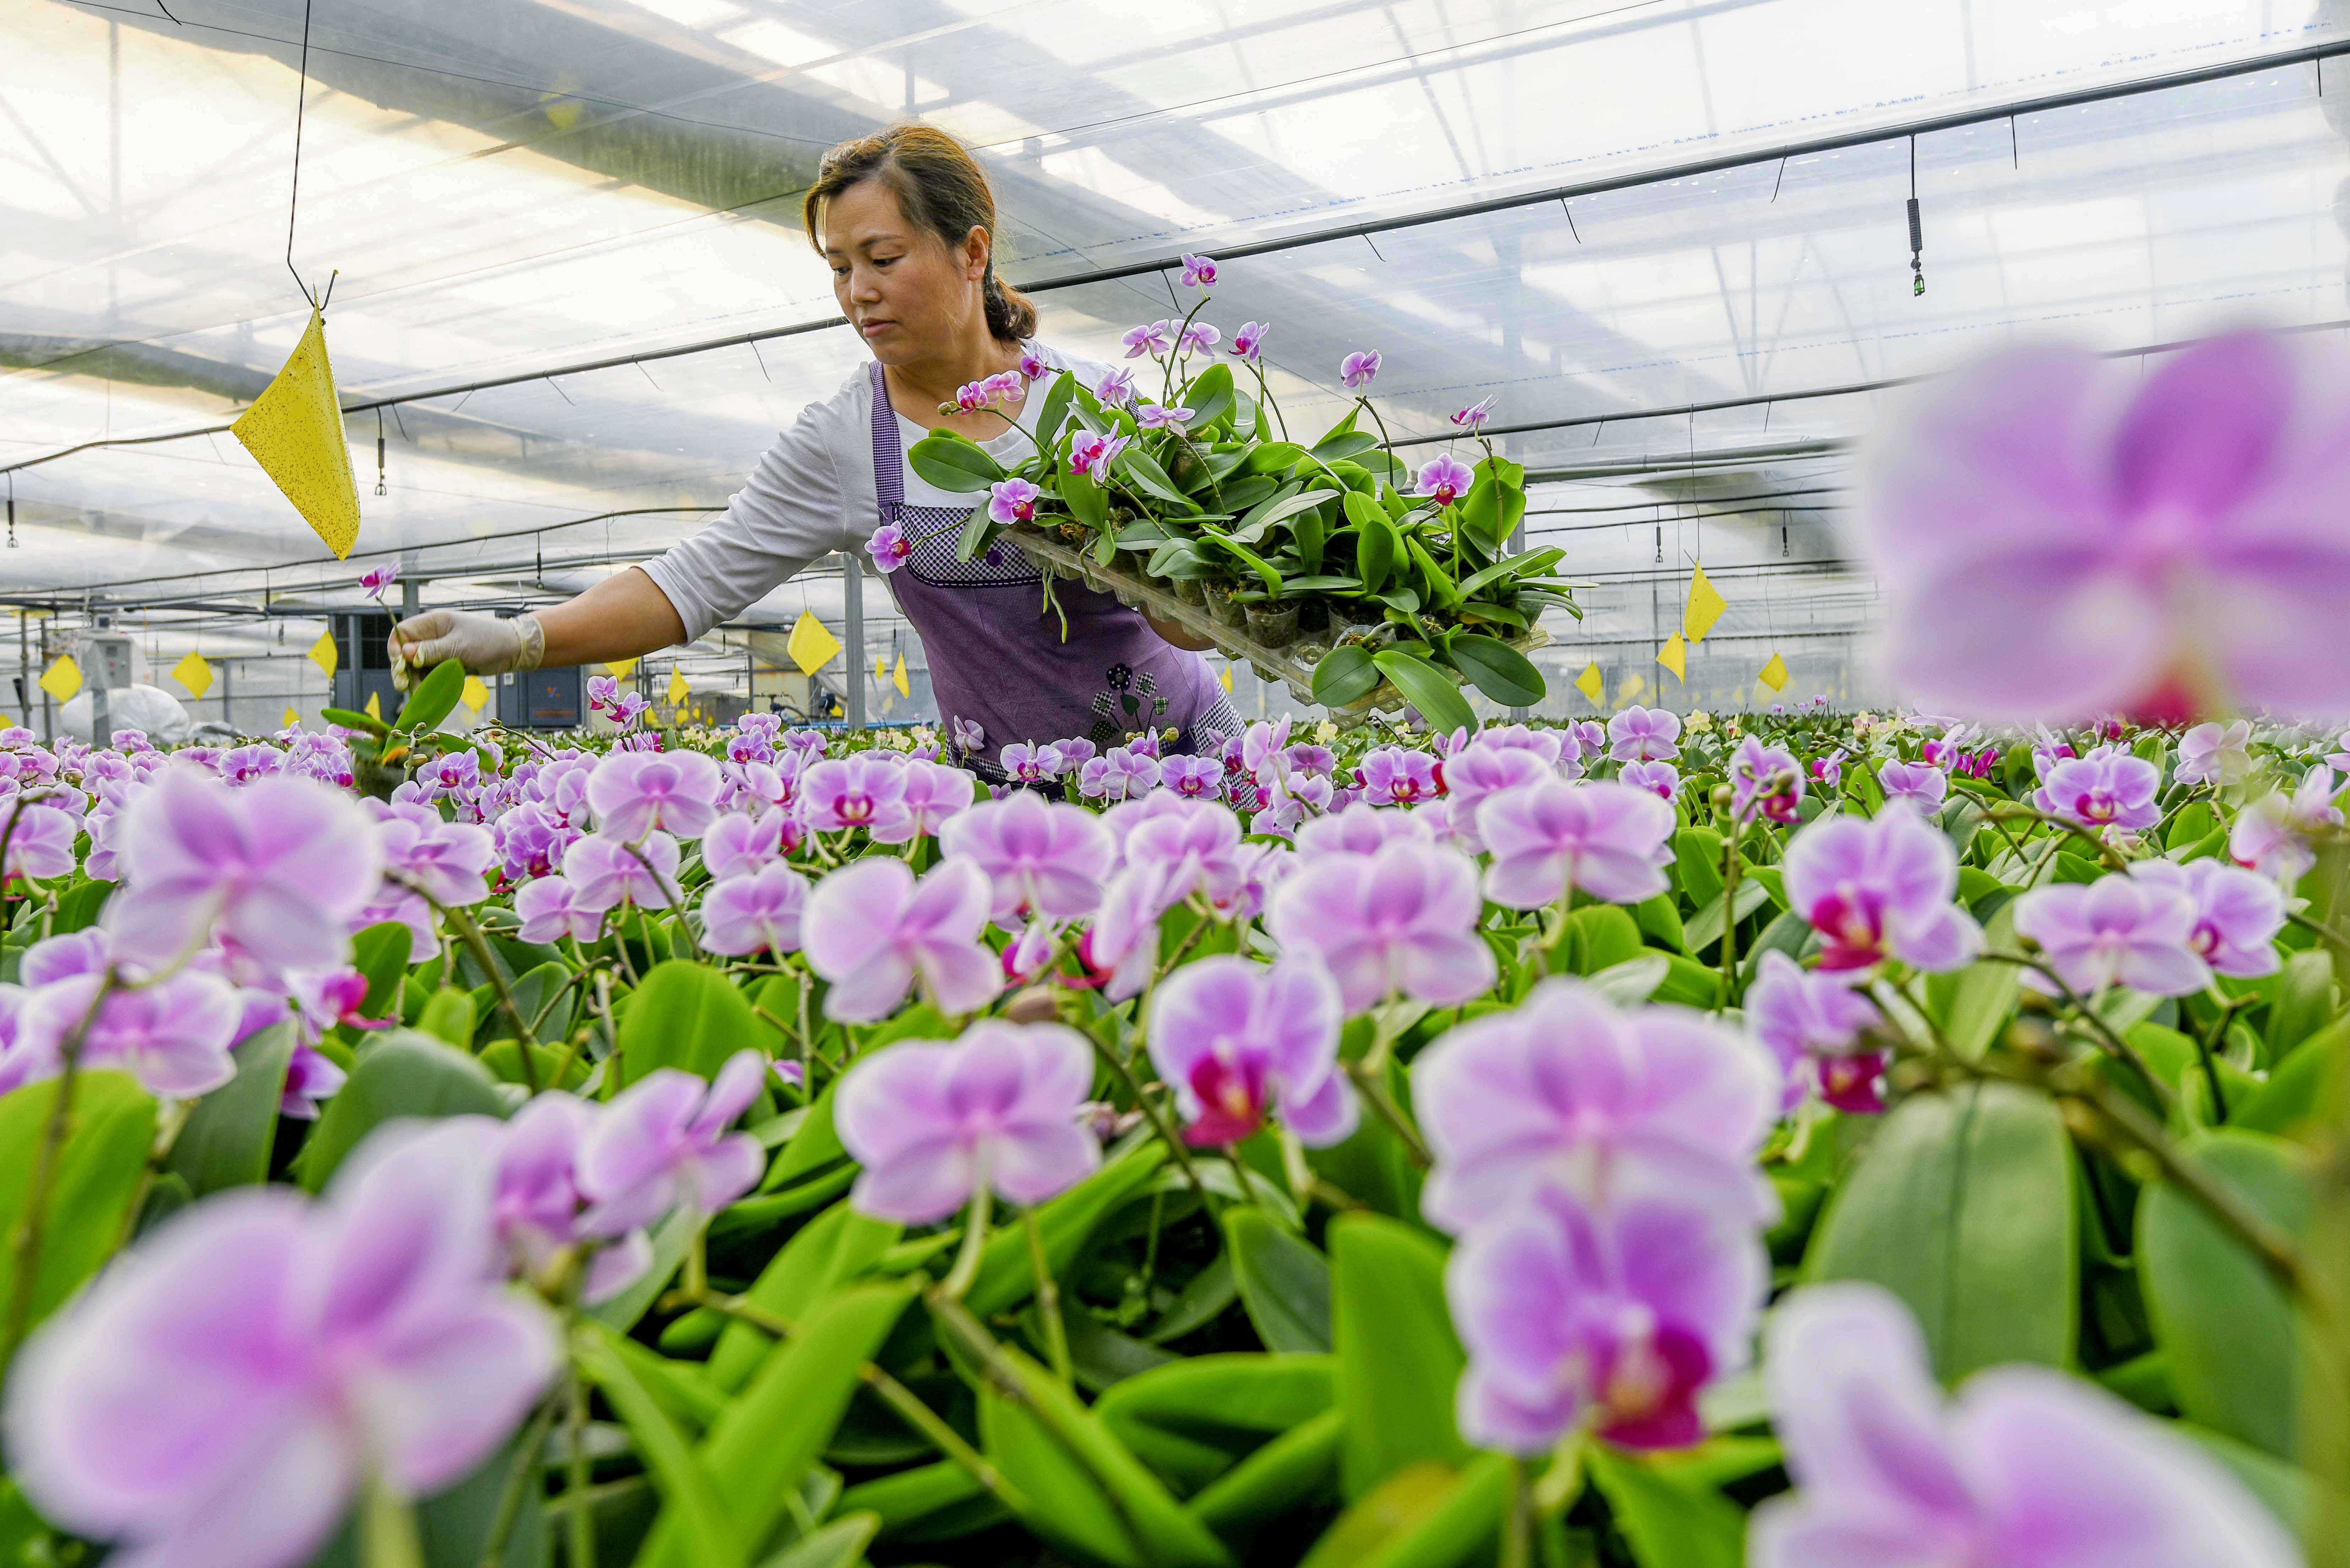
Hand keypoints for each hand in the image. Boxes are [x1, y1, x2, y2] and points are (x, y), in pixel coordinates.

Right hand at [387, 610, 542, 678]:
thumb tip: (404, 654)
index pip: (402, 632)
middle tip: (403, 685)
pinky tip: (425, 693)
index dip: (396, 648)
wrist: (512, 650)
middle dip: (402, 668)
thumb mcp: (459, 646)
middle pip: (406, 651)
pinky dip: (426, 681)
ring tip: (417, 693)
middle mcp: (432, 634)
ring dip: (414, 678)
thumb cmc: (488, 641)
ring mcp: (439, 649)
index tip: (399, 665)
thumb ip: (432, 651)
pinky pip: (429, 672)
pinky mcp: (446, 662)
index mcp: (433, 622)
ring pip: (416, 664)